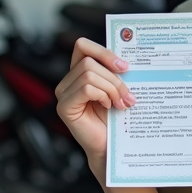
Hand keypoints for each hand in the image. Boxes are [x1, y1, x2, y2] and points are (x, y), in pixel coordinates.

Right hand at [54, 38, 135, 167]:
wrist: (111, 146)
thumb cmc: (115, 119)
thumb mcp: (116, 89)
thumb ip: (115, 73)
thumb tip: (126, 59)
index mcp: (79, 72)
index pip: (83, 46)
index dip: (103, 52)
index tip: (124, 66)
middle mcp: (68, 81)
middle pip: (89, 61)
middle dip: (114, 78)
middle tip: (128, 96)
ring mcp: (63, 94)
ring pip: (89, 74)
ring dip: (112, 88)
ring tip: (121, 103)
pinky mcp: (64, 107)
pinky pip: (86, 89)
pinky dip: (102, 96)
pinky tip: (108, 107)